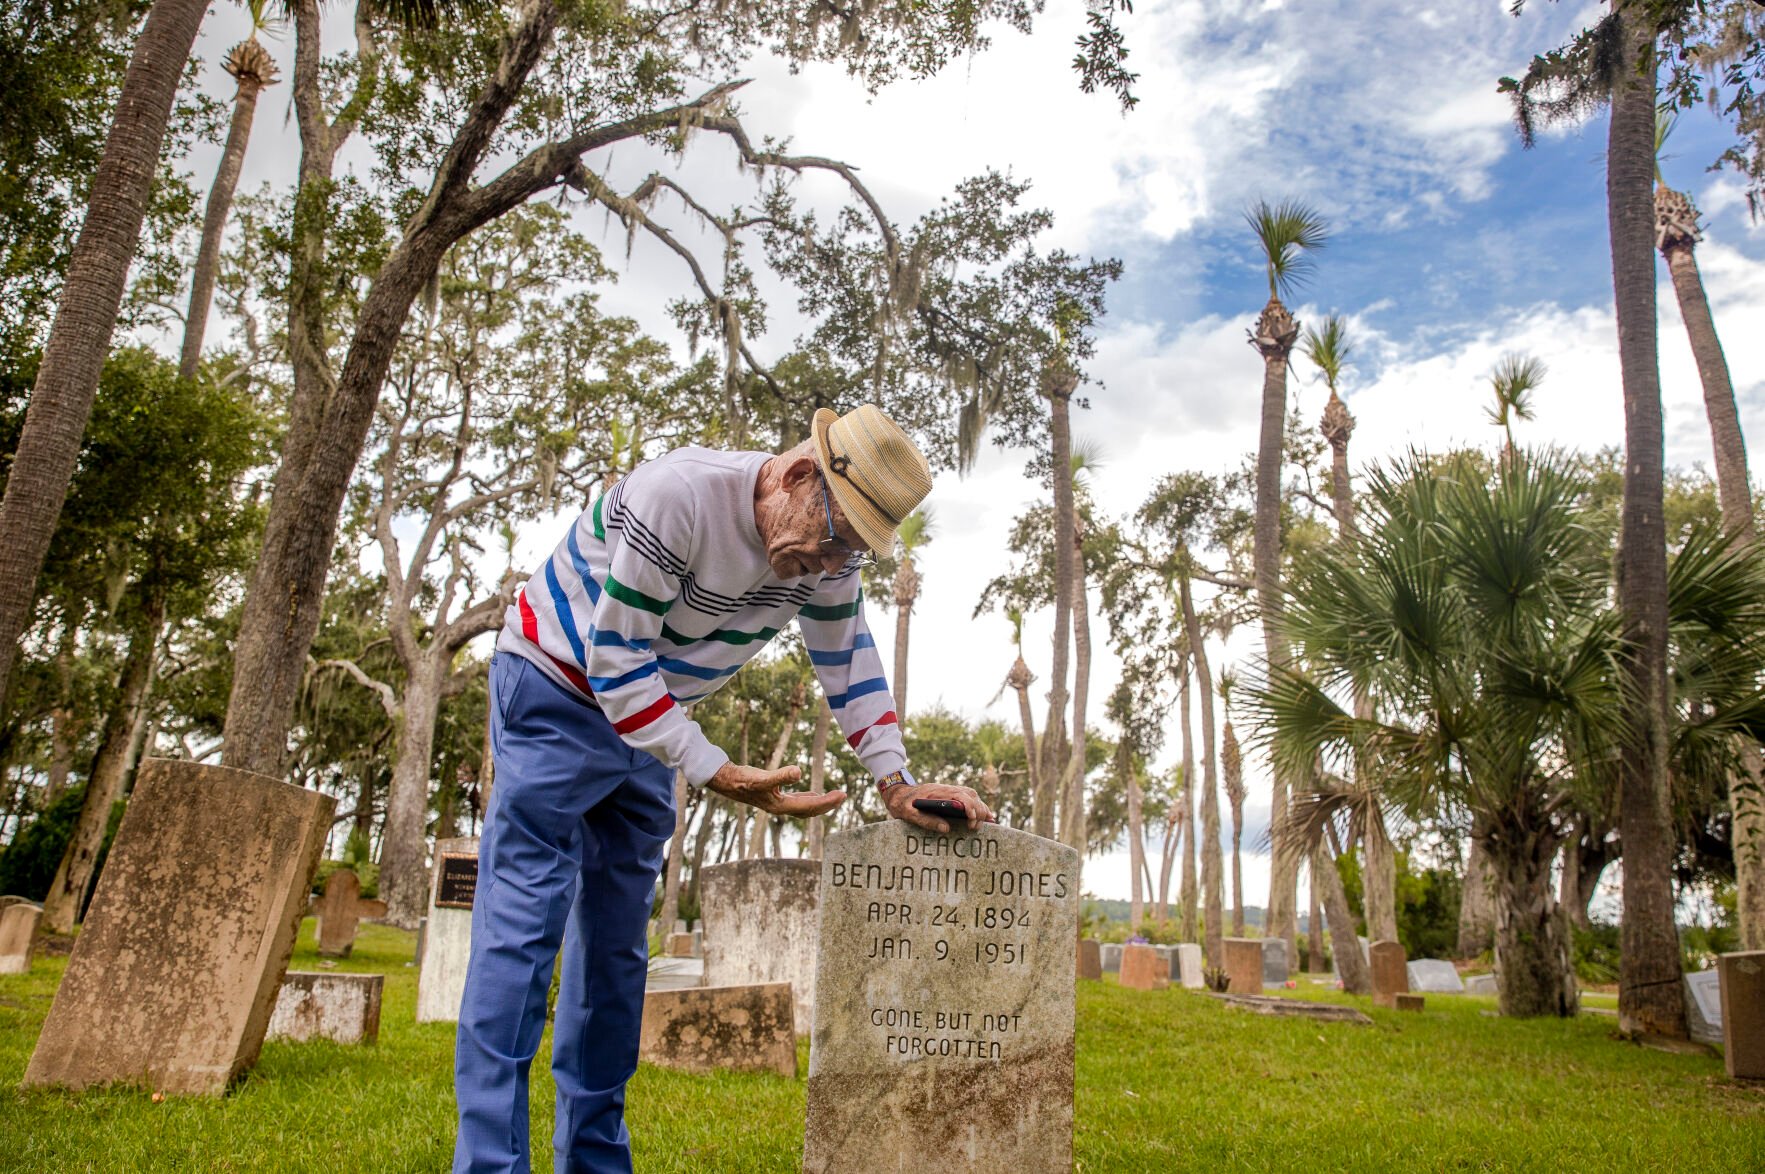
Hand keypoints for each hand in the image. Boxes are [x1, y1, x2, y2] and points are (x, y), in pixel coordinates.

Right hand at [706, 762, 846, 819]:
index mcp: (781, 806)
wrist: (727, 781)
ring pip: (804, 807)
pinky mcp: (774, 797)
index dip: (827, 802)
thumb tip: (799, 771)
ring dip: (819, 803)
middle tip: (844, 796)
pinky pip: (796, 801)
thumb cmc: (744, 780)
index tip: (842, 795)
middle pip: (809, 810)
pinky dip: (807, 799)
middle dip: (827, 804)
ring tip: (834, 797)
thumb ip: (780, 775)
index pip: (809, 807)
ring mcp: (777, 804)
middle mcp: (781, 808)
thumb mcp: (763, 777)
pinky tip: (812, 795)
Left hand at [883, 782, 993, 833]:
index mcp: (937, 792)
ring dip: (981, 808)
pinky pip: (968, 798)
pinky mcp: (950, 795)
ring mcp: (949, 791)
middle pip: (970, 795)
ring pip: (972, 795)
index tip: (971, 820)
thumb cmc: (902, 804)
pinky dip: (978, 806)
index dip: (969, 807)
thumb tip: (946, 829)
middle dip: (979, 810)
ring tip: (984, 823)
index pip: (960, 795)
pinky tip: (984, 816)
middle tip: (975, 827)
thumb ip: (926, 820)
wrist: (897, 792)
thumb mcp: (909, 814)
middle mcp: (946, 789)